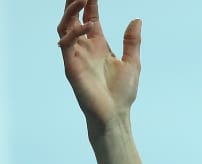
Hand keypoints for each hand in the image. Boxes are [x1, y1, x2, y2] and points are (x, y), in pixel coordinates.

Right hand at [57, 0, 141, 137]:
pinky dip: (73, 32)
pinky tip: (86, 26)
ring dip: (71, 11)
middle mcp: (85, 48)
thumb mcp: (132, 62)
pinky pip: (66, 43)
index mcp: (99, 46)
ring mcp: (76, 56)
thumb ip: (132, 41)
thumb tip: (137, 20)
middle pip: (74, 18)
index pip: (91, 19)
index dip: (91, 4)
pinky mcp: (70, 65)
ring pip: (65, 26)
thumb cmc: (122, 93)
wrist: (115, 114)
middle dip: (74, 3)